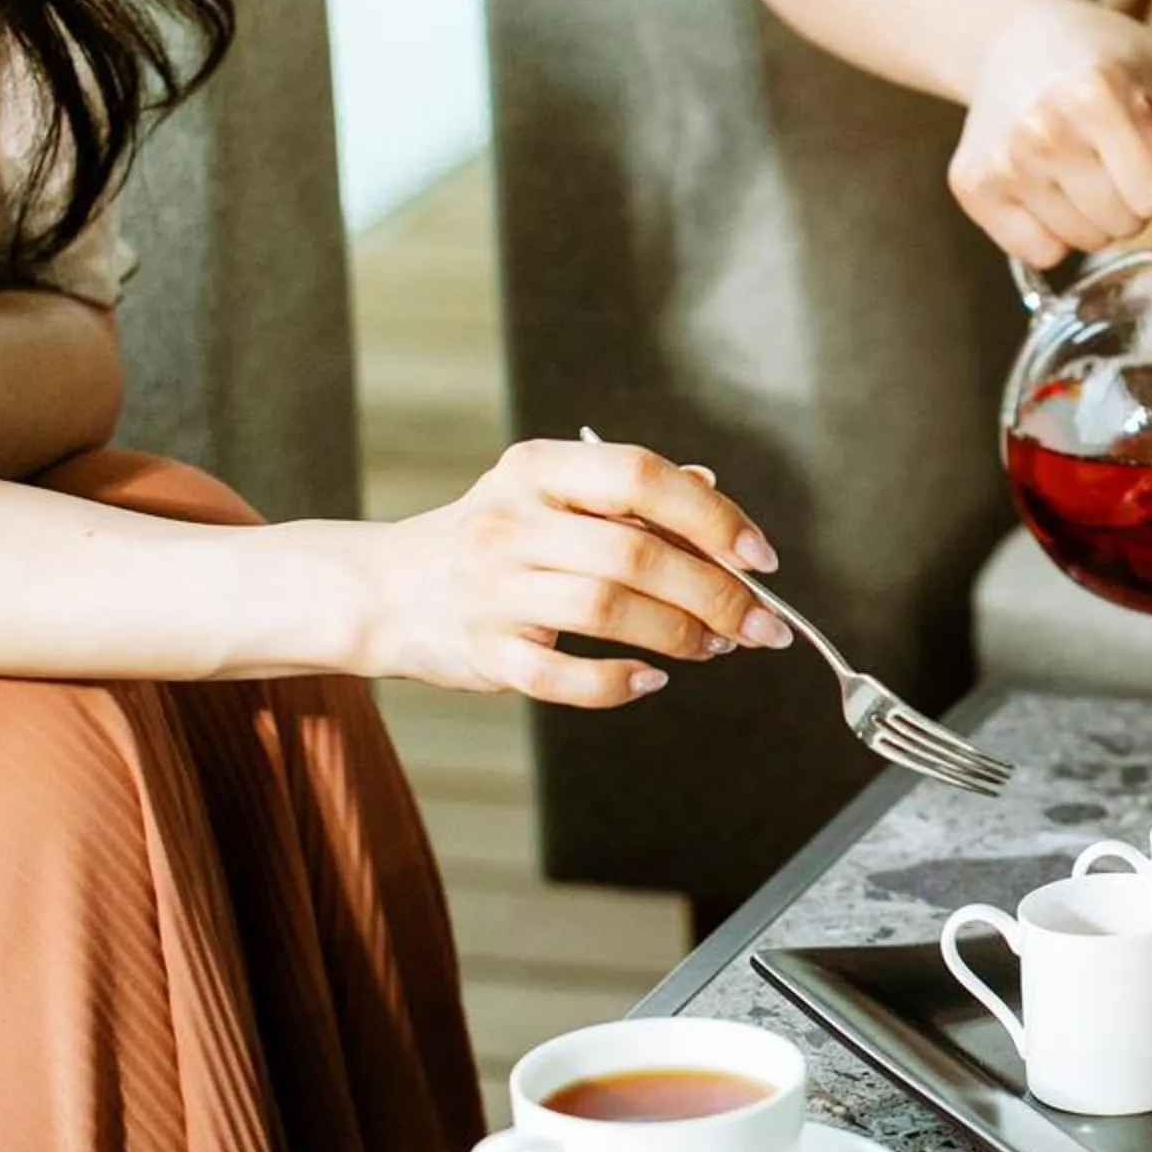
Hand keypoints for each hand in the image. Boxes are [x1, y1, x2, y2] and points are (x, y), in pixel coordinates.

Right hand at [355, 440, 790, 708]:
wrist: (388, 589)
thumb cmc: (498, 540)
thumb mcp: (553, 495)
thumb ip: (631, 494)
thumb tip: (712, 485)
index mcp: (538, 469)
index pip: (640, 476)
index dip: (712, 516)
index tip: (761, 557)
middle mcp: (510, 522)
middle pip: (636, 554)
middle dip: (717, 595)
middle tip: (763, 626)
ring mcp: (491, 589)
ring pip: (608, 611)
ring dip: (680, 636)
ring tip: (717, 647)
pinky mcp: (482, 652)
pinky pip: (562, 677)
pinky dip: (618, 682)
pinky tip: (652, 679)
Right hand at [952, 0, 1151, 267]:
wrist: (1020, 36)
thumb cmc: (1117, 60)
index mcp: (1098, 92)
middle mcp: (1042, 127)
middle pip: (1123, 226)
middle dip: (1134, 199)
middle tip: (1116, 153)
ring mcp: (1003, 159)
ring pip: (1084, 243)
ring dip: (1097, 215)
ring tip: (1085, 162)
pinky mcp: (974, 185)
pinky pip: (1040, 253)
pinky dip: (1054, 230)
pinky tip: (1052, 182)